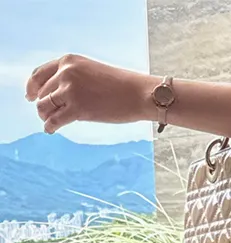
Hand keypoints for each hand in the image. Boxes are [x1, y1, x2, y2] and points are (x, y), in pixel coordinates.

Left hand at [25, 55, 149, 133]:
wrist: (137, 93)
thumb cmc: (119, 85)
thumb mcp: (90, 72)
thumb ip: (72, 79)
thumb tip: (55, 98)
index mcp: (68, 61)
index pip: (39, 74)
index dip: (32, 87)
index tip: (31, 96)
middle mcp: (66, 73)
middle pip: (41, 93)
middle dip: (42, 105)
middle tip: (47, 115)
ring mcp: (71, 90)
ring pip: (44, 106)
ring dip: (45, 116)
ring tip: (51, 122)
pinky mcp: (77, 108)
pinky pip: (54, 120)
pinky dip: (50, 126)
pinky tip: (51, 130)